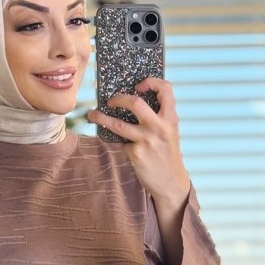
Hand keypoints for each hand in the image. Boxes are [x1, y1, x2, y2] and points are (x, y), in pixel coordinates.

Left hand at [87, 77, 190, 203]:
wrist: (171, 183)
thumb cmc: (167, 155)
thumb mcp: (170, 132)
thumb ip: (158, 118)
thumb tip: (134, 102)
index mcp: (171, 119)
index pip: (166, 89)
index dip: (151, 82)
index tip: (139, 86)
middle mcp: (159, 127)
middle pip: (135, 103)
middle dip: (118, 98)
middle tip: (110, 101)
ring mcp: (147, 141)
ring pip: (117, 124)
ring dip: (101, 118)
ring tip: (92, 115)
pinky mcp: (136, 154)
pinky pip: (121, 143)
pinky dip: (118, 142)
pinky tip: (118, 144)